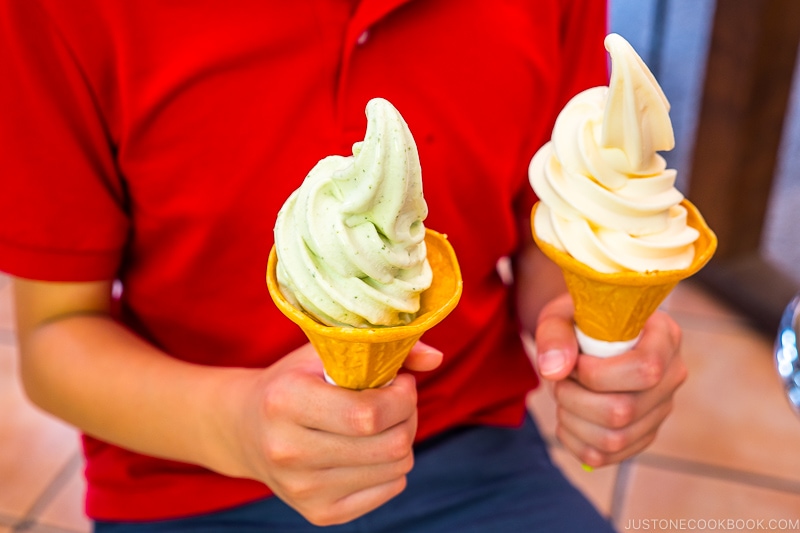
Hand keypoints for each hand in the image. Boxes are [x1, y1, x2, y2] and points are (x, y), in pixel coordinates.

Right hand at [217, 341, 441, 525]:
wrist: (245, 429)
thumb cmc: (294, 381)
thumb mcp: (325, 351)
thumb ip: (381, 348)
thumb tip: (435, 358)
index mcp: (285, 402)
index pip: (369, 414)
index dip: (402, 396)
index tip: (399, 381)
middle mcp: (289, 452)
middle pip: (391, 445)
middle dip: (408, 415)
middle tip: (396, 399)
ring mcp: (302, 490)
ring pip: (397, 468)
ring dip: (402, 439)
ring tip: (381, 422)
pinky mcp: (318, 513)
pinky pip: (390, 489)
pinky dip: (392, 466)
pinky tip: (369, 448)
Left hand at [533, 293, 686, 466]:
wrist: (586, 335)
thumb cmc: (578, 321)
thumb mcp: (562, 315)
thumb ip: (555, 335)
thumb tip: (554, 370)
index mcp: (664, 337)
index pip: (645, 370)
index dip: (598, 374)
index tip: (575, 363)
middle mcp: (672, 376)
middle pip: (624, 411)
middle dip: (575, 398)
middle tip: (561, 379)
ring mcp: (659, 410)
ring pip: (613, 439)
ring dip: (571, 419)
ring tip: (563, 394)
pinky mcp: (642, 434)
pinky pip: (604, 456)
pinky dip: (573, 440)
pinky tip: (567, 415)